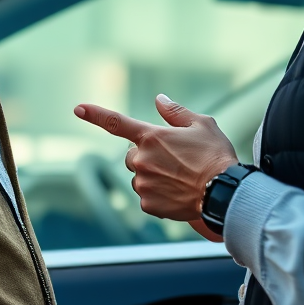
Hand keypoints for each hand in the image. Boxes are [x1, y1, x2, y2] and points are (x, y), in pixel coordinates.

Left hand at [74, 94, 236, 223]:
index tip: (78, 109)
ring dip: (152, 175)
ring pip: (140, 176)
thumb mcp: (202, 124)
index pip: (116, 122)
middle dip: (147, 155)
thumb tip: (159, 100)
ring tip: (180, 178)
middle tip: (174, 159)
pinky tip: (177, 192)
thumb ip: (175, 112)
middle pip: (133, 154)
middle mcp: (141, 159)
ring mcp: (143, 183)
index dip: (95, 114)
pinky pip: (146, 196)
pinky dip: (158, 194)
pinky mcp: (148, 204)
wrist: (224, 194)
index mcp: (151, 136)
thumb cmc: (215, 156)